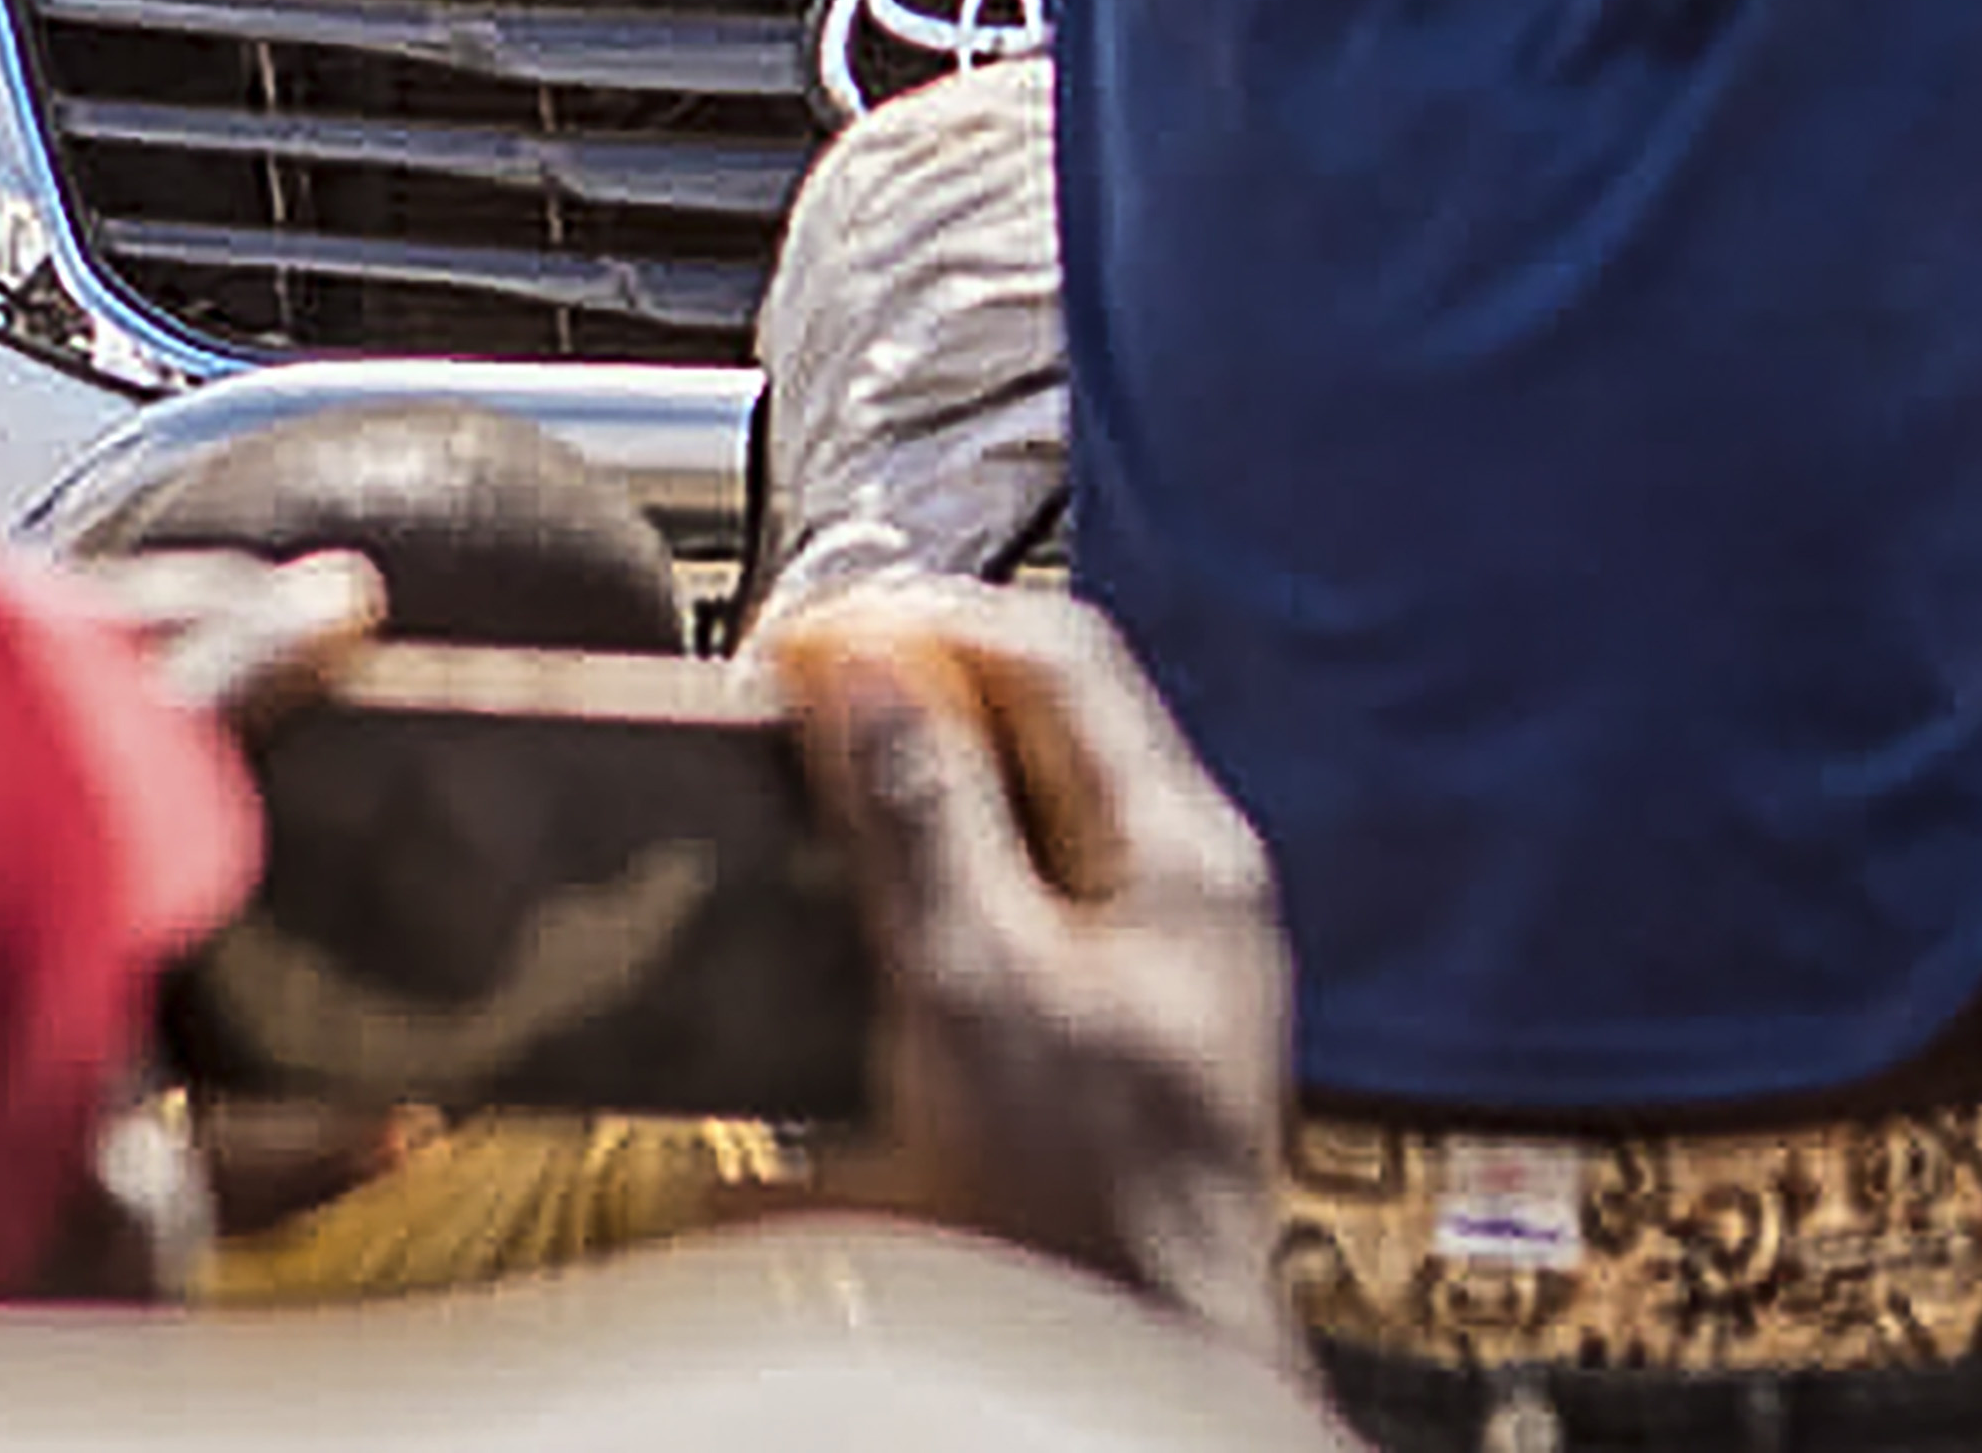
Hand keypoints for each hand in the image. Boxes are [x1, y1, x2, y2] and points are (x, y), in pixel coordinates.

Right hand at [776, 583, 1297, 1356]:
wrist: (1145, 1359)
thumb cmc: (1096, 1216)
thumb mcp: (980, 992)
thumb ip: (925, 822)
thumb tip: (869, 670)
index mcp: (1180, 852)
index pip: (1053, 655)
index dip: (919, 622)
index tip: (805, 641)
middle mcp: (1183, 893)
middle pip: (1045, 724)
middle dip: (915, 688)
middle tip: (799, 697)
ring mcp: (1153, 968)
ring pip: (1030, 811)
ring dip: (920, 781)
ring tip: (820, 775)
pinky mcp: (1106, 1044)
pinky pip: (1018, 908)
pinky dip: (933, 881)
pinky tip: (870, 917)